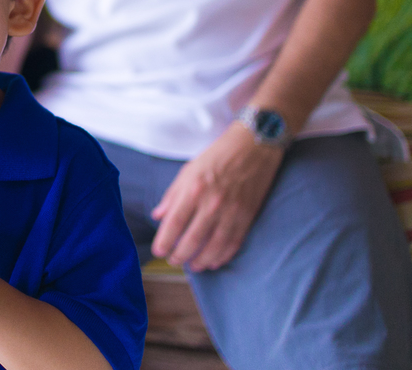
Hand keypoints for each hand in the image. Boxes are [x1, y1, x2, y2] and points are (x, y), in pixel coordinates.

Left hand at [151, 122, 283, 271]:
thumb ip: (172, 195)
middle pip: (192, 239)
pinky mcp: (248, 216)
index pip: (174, 222)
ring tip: (192, 265)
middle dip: (180, 255)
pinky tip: (214, 261)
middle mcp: (212, 203)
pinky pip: (234, 243)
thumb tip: (158, 216)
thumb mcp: (189, 170)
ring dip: (201, 261)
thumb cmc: (217, 156)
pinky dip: (223, 256)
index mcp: (194, 189)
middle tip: (173, 261)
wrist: (253, 146)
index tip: (159, 251)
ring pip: (214, 247)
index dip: (164, 241)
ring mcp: (232, 211)